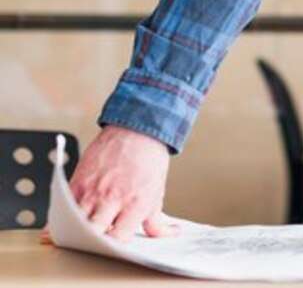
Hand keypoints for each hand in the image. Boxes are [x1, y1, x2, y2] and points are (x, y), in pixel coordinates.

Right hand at [68, 125, 178, 242]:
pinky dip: (62, 216)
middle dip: (92, 240)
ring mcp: (93, 190)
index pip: (117, 238)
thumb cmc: (148, 160)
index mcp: (135, 203)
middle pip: (93, 232)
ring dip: (76, 229)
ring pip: (75, 221)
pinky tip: (68, 217)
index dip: (113, 245)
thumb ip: (156, 220)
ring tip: (80, 229)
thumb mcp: (157, 192)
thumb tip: (168, 235)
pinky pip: (63, 205)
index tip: (112, 244)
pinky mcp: (78, 180)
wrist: (137, 130)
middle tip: (94, 239)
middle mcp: (112, 198)